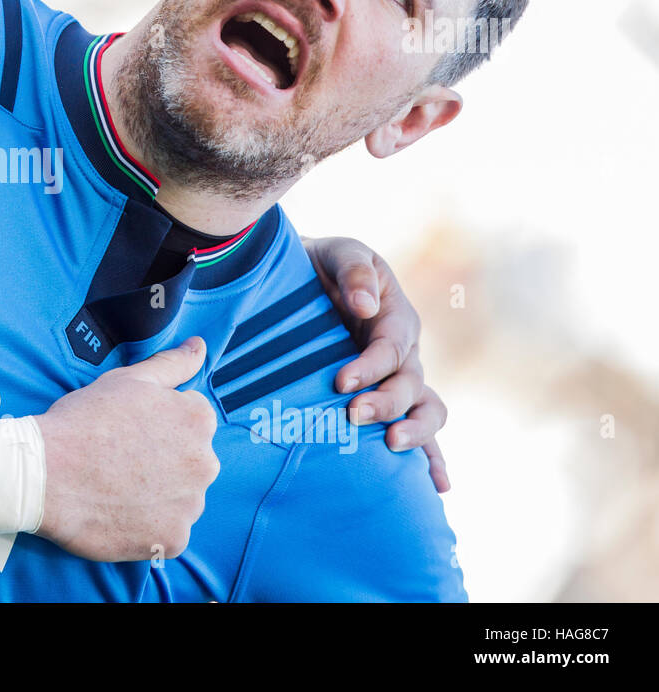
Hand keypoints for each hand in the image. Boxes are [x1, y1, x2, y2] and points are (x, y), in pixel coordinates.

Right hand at [36, 336, 217, 560]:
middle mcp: (205, 462)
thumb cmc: (83, 420)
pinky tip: (120, 513)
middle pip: (191, 461)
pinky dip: (149, 526)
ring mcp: (190, 505)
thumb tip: (199, 346)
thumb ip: (172, 363)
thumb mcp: (128, 380)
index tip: (130, 432)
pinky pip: (169, 532)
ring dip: (159, 495)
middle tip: (120, 460)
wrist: (44, 473)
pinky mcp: (173, 539)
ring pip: (181, 498)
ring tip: (117, 488)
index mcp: (198, 419)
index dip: (158, 425)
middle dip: (165, 461)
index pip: (192, 421)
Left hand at [302, 235, 450, 492]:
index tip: (341, 382)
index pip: (390, 348)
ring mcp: (399, 377)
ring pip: (425, 409)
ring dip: (415, 431)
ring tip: (391, 446)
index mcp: (396, 316)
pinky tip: (438, 486)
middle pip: (409, 384)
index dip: (370, 367)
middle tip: (354, 415)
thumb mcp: (341, 253)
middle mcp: (404, 351)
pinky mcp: (386, 395)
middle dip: (386, 404)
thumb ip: (355, 272)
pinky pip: (418, 426)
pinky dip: (432, 457)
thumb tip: (366, 306)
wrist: (301, 279)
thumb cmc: (322, 264)